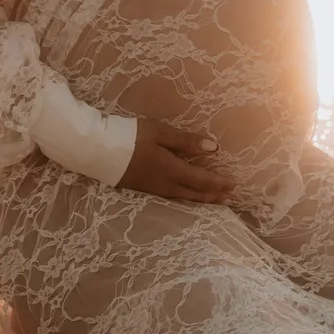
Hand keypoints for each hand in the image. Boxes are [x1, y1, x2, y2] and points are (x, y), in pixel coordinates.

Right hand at [116, 119, 236, 203]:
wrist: (99, 150)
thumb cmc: (131, 136)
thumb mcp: (160, 133)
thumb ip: (187, 141)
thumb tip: (214, 148)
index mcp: (172, 170)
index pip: (202, 180)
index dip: (219, 183)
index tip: (234, 184)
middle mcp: (165, 185)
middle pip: (195, 194)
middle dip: (214, 195)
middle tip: (230, 197)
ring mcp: (153, 189)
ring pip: (184, 198)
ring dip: (202, 199)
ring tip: (214, 200)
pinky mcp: (143, 189)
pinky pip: (172, 198)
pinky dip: (187, 199)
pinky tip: (187, 197)